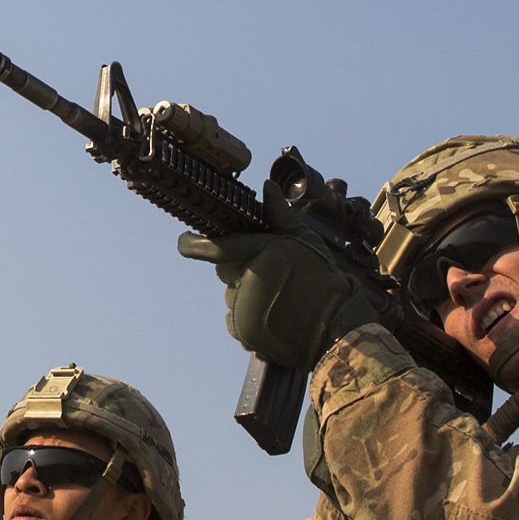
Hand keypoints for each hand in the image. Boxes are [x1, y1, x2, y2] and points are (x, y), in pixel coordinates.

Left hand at [178, 227, 378, 372]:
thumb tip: (267, 187)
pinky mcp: (244, 333)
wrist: (335, 328)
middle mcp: (247, 282)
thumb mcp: (306, 241)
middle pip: (223, 269)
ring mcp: (244, 310)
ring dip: (246, 291)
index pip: (214, 247)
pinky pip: (235, 318)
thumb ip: (280, 215)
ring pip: (231, 293)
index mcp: (260, 254)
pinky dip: (249, 315)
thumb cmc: (323, 280)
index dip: (192, 244)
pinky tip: (274, 314)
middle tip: (267, 270)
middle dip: (237, 265)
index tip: (183, 240)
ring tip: (278, 296)